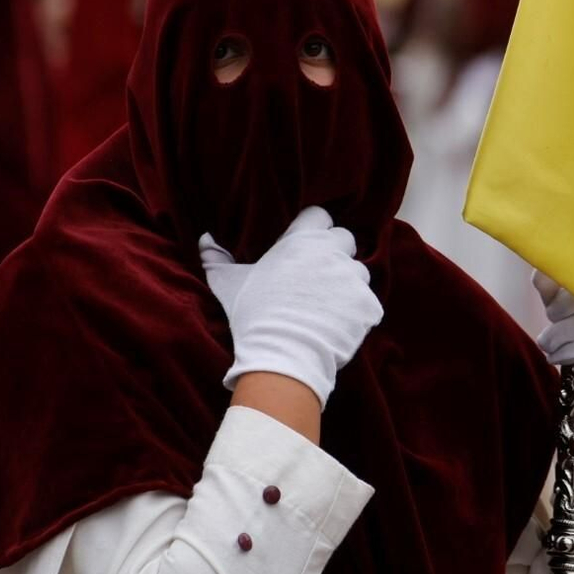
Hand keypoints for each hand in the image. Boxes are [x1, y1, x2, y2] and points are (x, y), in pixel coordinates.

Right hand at [199, 206, 383, 406]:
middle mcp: (332, 252)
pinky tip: (339, 326)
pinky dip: (358, 313)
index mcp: (302, 239)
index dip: (313, 230)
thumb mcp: (228, 284)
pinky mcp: (367, 305)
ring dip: (348, 283)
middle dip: (335, 254)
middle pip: (344, 239)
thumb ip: (216, 258)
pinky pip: (368, 303)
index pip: (319, 216)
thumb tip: (204, 240)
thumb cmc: (253, 316)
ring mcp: (353, 278)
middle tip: (318, 277)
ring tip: (329, 305)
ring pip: (359, 272)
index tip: (305, 246)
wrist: (282, 357)